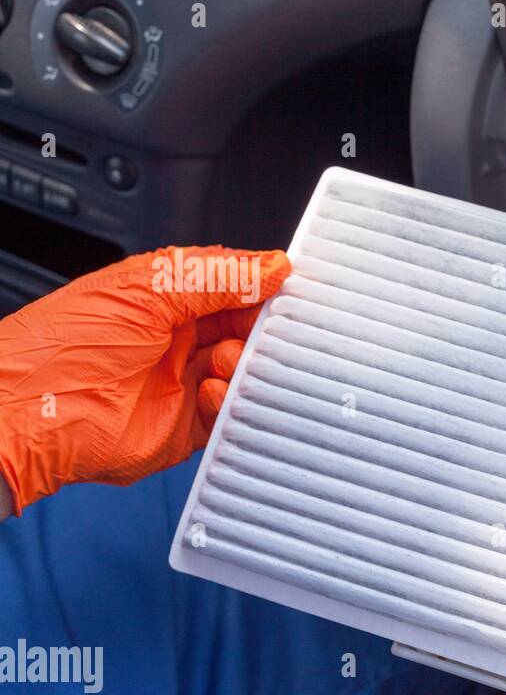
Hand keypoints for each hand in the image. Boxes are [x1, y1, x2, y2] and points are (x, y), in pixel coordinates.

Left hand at [0, 246, 290, 515]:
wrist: (29, 415)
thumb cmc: (62, 345)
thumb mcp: (146, 290)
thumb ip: (215, 275)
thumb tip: (273, 266)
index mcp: (165, 298)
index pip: (231, 286)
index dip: (261, 287)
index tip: (289, 288)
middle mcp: (176, 339)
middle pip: (244, 330)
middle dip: (261, 330)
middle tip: (268, 329)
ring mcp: (181, 383)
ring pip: (243, 372)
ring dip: (244, 365)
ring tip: (227, 362)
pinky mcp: (185, 428)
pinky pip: (230, 414)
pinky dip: (229, 402)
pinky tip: (207, 391)